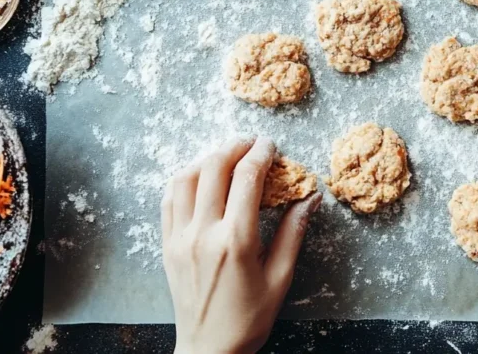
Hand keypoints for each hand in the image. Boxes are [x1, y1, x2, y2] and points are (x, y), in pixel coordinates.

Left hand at [162, 137, 321, 353]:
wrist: (209, 351)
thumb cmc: (249, 319)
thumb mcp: (280, 277)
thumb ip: (294, 232)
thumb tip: (310, 197)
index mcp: (236, 241)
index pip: (247, 178)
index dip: (261, 153)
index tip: (271, 145)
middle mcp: (203, 234)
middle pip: (214, 167)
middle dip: (235, 146)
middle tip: (251, 143)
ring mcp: (180, 237)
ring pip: (185, 177)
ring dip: (207, 158)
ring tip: (226, 155)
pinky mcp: (167, 244)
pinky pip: (168, 198)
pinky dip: (184, 178)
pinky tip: (199, 176)